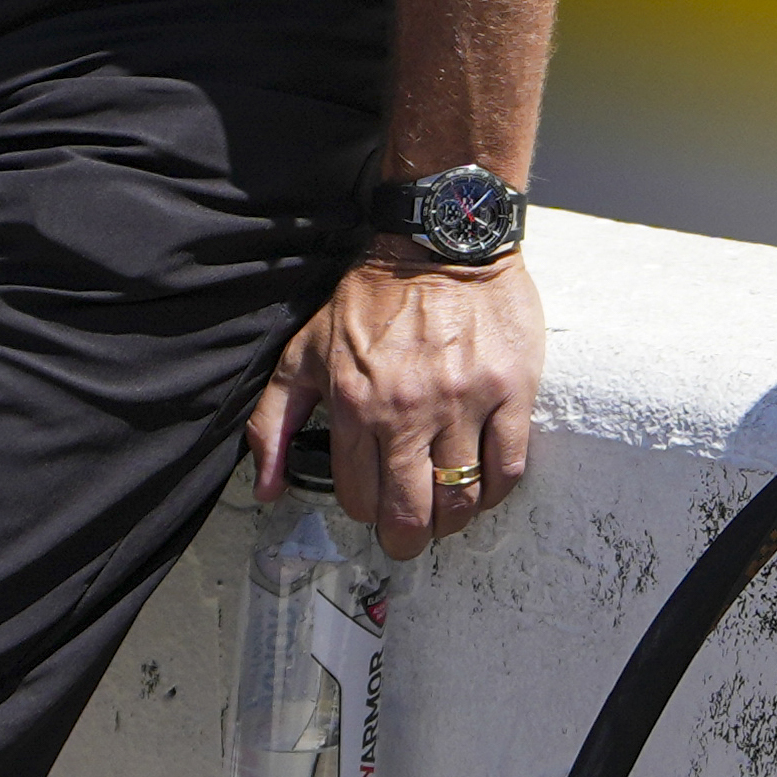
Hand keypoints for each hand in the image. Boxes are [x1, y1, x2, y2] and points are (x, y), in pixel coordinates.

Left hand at [251, 250, 542, 558]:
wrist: (441, 238)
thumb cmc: (373, 296)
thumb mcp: (306, 351)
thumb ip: (274, 421)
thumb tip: (266, 489)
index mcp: (355, 404)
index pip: (360, 498)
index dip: (367, 511)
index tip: (376, 502)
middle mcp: (408, 410)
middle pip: (411, 513)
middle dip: (408, 538)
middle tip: (412, 535)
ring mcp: (464, 402)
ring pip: (461, 498)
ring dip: (452, 518)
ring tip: (448, 510)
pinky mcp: (510, 390)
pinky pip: (507, 467)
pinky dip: (495, 490)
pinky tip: (482, 484)